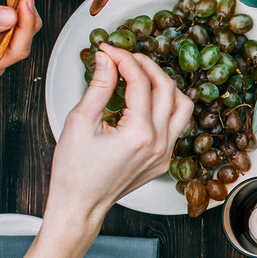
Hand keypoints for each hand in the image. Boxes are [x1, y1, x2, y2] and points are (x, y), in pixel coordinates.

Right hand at [3, 49, 191, 257]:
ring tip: (142, 74)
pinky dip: (167, 105)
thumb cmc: (73, 171)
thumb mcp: (80, 122)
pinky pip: (177, 123)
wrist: (79, 208)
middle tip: (125, 57)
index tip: (109, 50)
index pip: (140, 81)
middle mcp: (159, 143)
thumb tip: (107, 58)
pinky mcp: (165, 159)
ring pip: (182, 104)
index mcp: (139, 134)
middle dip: (146, 65)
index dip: (124, 59)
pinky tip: (147, 99)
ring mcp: (165, 152)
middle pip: (166, 87)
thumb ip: (99, 86)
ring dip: (164, 84)